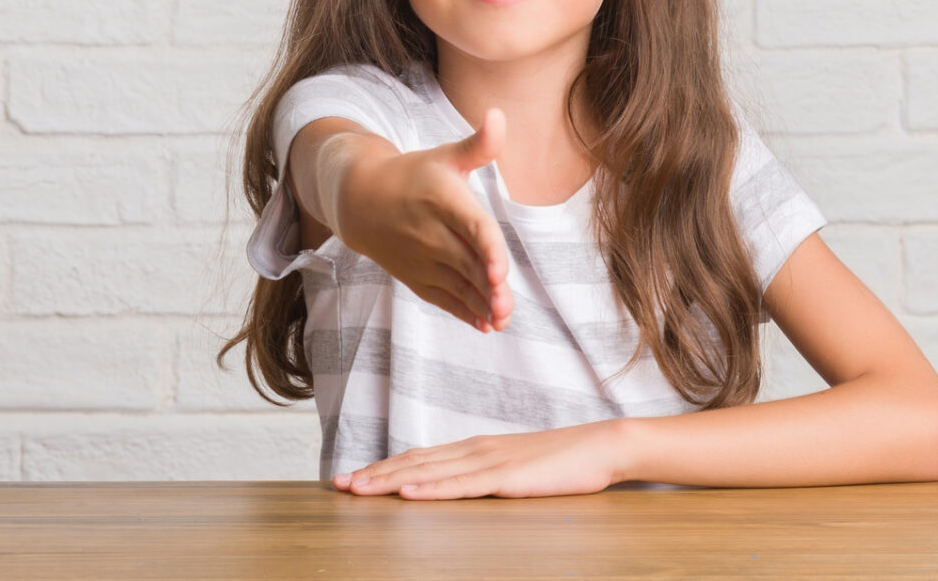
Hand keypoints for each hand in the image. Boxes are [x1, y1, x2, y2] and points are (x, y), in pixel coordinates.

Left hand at [331, 419, 632, 499]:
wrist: (600, 446)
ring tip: (358, 488)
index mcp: (474, 448)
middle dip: (373, 474)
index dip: (382, 467)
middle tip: (338, 484)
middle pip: (413, 462)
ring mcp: (488, 462)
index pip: (418, 457)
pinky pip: (461, 485)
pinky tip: (407, 492)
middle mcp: (473, 450)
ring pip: (428, 472)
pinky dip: (430, 488)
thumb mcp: (514, 468)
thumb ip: (485, 474)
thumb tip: (459, 485)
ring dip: (388, 481)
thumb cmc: (561, 461)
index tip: (353, 476)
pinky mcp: (506, 477)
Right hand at [335, 107, 512, 332]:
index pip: (472, 227)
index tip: (500, 272)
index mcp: (444, 199)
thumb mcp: (446, 155)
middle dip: (487, 288)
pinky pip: (442, 298)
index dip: (487, 251)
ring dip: (479, 305)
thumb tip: (498, 115)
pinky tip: (486, 323)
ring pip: (456, 285)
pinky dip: (463, 312)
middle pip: (466, 263)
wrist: (362, 200)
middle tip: (508, 308)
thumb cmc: (415, 175)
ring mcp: (422, 258)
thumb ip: (479, 145)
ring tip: (503, 318)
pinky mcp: (416, 276)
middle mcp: (431, 231)